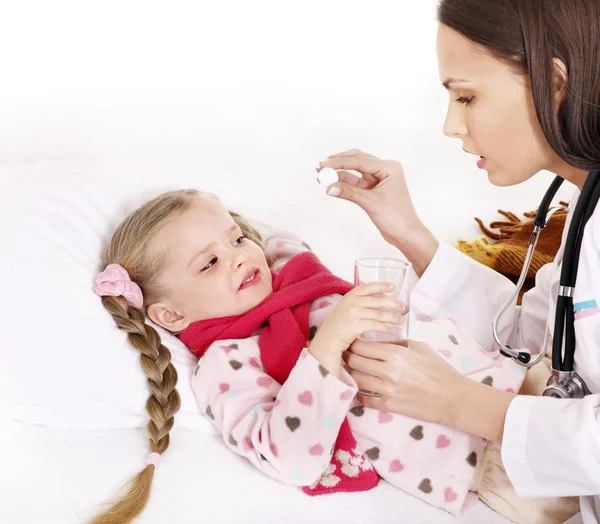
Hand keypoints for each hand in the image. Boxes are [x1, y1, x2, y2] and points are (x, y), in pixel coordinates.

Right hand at [309, 282, 405, 354]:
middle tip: (403, 307)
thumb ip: (358, 303)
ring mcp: (354, 313)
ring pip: (379, 313)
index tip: (393, 287)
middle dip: (393, 303)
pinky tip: (388, 330)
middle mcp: (352, 302)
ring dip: (392, 317)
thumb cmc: (337, 326)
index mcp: (350, 296)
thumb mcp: (345, 308)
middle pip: (378, 300)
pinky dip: (383, 327)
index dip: (381, 286)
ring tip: (400, 320)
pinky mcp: (356, 325)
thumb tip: (378, 302)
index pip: (368, 287)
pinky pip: (375, 325)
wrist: (327, 340)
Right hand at [318, 149, 422, 245]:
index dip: (340, 162)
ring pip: (355, 171)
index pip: (360, 161)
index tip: (324, 164)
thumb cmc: (397, 218)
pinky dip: (344, 183)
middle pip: (357, 161)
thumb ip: (349, 193)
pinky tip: (332, 184)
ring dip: (339, 173)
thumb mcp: (371, 203)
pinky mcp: (373, 189)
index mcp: (390, 168)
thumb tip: (329, 187)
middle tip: (321, 166)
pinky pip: (355, 182)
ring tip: (322, 176)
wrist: (406, 234)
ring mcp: (379, 179)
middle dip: (338, 163)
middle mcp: (385, 170)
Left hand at [343, 339, 463, 425]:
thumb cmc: (438, 369)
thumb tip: (380, 340)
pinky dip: (360, 393)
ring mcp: (387, 389)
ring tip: (352, 370)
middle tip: (346, 355)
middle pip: (354, 361)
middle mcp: (388, 370)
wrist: (452, 397)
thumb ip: (397, 343)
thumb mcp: (419, 347)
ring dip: (351, 374)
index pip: (361, 346)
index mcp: (395, 353)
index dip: (352, 343)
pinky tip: (361, 388)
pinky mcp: (389, 405)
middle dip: (347, 357)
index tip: (350, 342)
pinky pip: (364, 399)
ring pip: (356, 379)